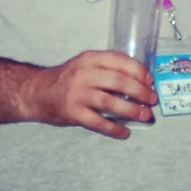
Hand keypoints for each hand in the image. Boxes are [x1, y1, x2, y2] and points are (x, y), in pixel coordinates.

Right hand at [27, 50, 155, 137]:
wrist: (37, 92)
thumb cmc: (67, 79)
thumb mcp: (85, 65)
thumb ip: (107, 69)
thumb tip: (139, 81)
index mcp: (89, 59)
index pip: (119, 61)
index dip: (138, 71)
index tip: (151, 80)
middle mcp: (83, 74)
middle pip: (118, 81)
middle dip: (140, 91)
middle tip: (152, 100)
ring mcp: (77, 94)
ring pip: (110, 102)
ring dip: (131, 110)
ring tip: (145, 116)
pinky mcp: (73, 112)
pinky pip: (97, 122)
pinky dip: (114, 128)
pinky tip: (125, 132)